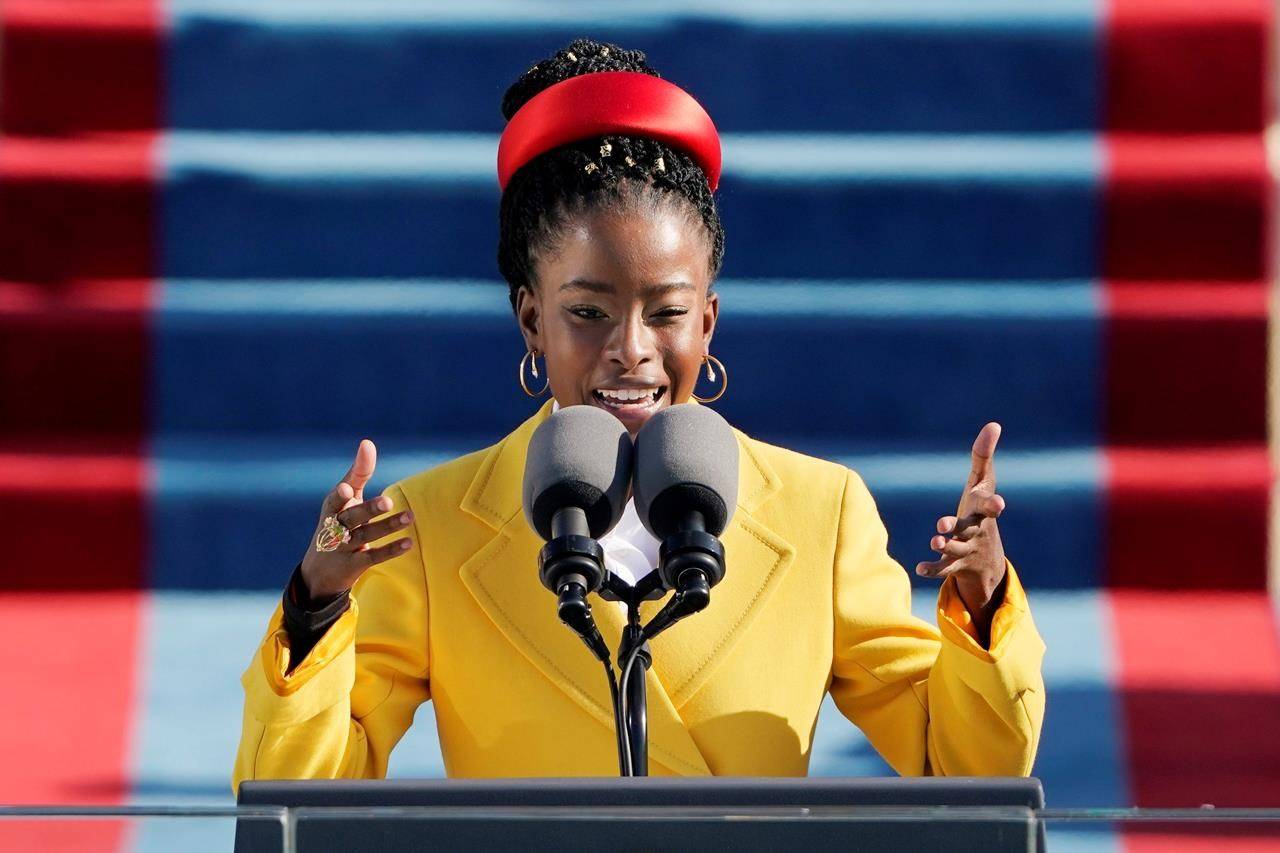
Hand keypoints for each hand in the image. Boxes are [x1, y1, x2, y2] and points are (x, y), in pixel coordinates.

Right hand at [299, 439, 414, 599]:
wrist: (319, 571)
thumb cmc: (337, 522)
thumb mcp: (344, 499)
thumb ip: (357, 473)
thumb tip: (367, 443)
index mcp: (331, 509)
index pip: (334, 500)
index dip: (341, 495)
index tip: (348, 488)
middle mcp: (334, 528)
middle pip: (352, 518)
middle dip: (368, 509)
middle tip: (388, 501)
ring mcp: (343, 549)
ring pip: (366, 536)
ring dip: (388, 526)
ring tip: (410, 516)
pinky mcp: (354, 566)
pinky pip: (373, 557)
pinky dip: (390, 550)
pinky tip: (409, 543)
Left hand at [915, 422, 1007, 632]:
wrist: (987, 560)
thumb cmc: (981, 510)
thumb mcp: (982, 483)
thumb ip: (984, 455)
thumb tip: (993, 424)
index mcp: (983, 512)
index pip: (990, 507)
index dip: (993, 505)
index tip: (998, 503)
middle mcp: (977, 531)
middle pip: (970, 530)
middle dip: (959, 527)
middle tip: (942, 524)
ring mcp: (966, 549)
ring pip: (956, 550)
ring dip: (944, 546)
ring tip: (934, 540)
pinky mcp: (955, 565)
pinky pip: (944, 569)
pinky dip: (933, 569)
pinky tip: (919, 568)